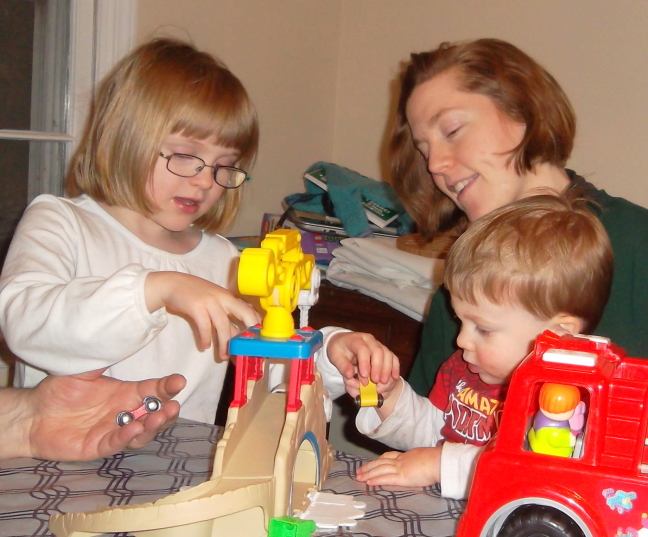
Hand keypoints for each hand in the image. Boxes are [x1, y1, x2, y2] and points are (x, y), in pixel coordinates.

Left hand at [26, 369, 185, 460]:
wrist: (33, 414)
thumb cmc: (60, 390)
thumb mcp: (85, 369)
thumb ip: (103, 357)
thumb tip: (122, 334)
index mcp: (127, 393)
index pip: (154, 390)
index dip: (168, 387)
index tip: (179, 381)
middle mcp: (126, 413)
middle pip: (156, 415)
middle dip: (167, 412)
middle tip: (172, 406)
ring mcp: (115, 431)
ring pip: (143, 433)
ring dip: (153, 426)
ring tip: (158, 417)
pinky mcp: (99, 446)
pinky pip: (117, 443)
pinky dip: (127, 437)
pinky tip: (134, 427)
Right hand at [145, 271, 260, 357]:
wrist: (172, 284)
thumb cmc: (196, 296)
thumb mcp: (214, 303)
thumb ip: (226, 318)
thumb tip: (237, 339)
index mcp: (230, 298)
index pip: (250, 310)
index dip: (256, 325)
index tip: (259, 341)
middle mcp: (223, 298)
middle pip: (244, 313)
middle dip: (249, 332)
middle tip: (248, 350)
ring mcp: (210, 301)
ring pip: (223, 325)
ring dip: (224, 343)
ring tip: (223, 356)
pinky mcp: (196, 306)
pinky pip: (205, 326)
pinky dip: (206, 338)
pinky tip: (205, 346)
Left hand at [327, 332, 399, 387]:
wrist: (344, 342)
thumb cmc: (339, 350)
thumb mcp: (335, 356)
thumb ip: (342, 366)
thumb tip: (350, 376)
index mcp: (356, 340)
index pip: (362, 349)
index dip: (364, 362)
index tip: (364, 375)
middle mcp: (369, 340)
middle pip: (378, 351)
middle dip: (378, 367)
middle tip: (375, 380)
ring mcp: (378, 344)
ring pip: (387, 354)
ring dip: (387, 369)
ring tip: (383, 382)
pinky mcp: (384, 350)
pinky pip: (392, 357)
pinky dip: (395, 367)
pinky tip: (394, 377)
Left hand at [355, 447, 441, 487]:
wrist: (438, 461)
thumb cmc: (435, 460)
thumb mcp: (422, 457)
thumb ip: (415, 461)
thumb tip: (416, 464)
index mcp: (405, 456)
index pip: (388, 457)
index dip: (377, 460)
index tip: (371, 463)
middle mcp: (400, 460)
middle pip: (380, 462)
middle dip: (368, 467)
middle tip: (358, 471)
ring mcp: (400, 468)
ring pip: (380, 470)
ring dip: (368, 473)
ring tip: (359, 477)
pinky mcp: (402, 477)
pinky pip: (386, 479)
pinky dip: (376, 480)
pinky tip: (369, 482)